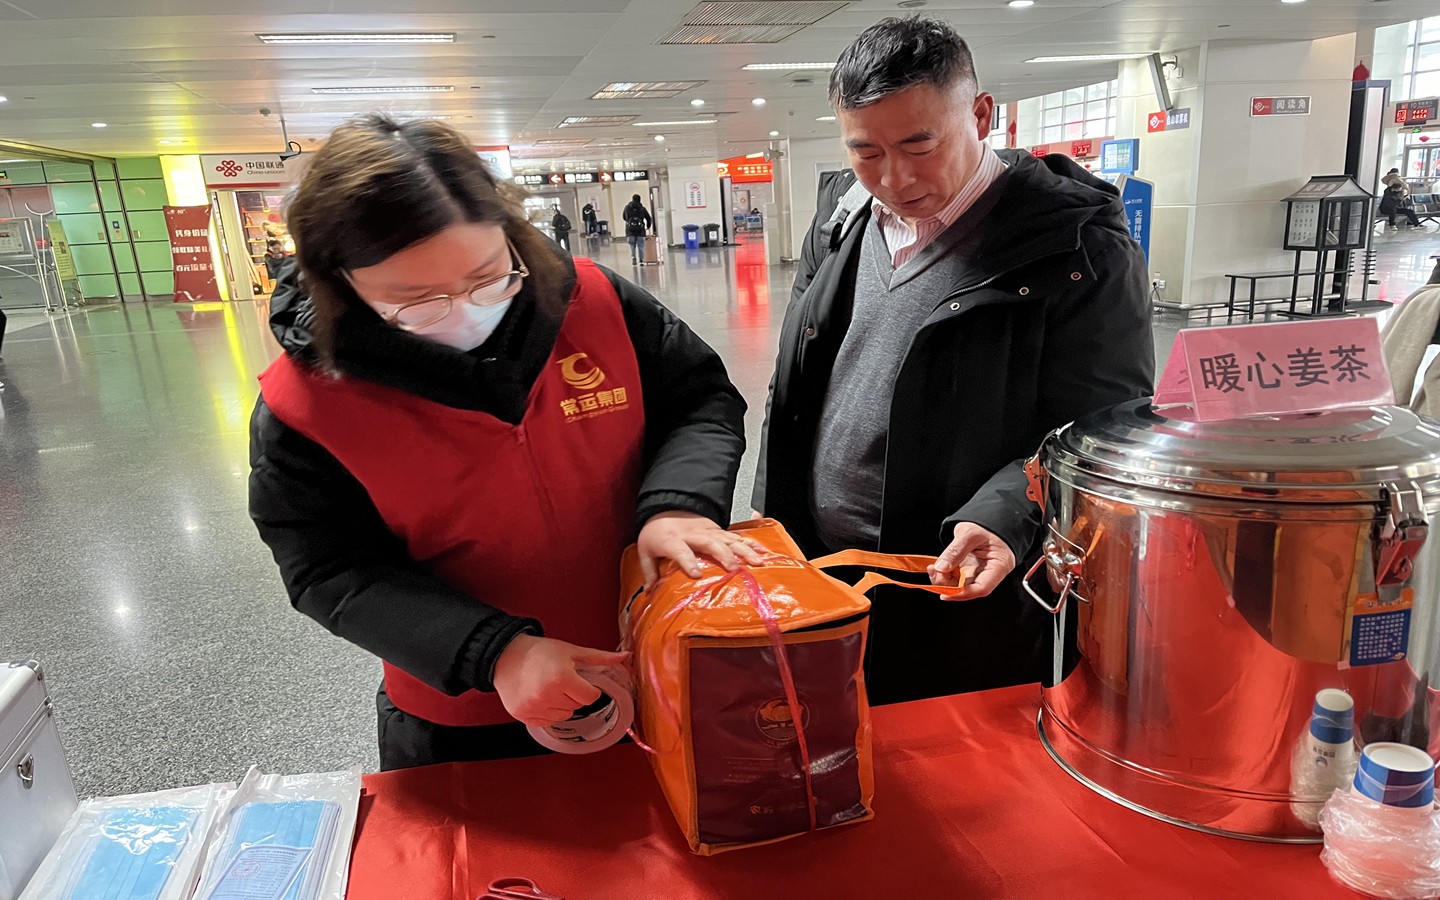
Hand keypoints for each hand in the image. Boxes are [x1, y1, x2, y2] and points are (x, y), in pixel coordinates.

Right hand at [492, 634, 627, 726]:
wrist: (505, 656)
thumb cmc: (539, 652)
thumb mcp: (571, 651)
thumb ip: (600, 658)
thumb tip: (625, 657)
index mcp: (562, 677)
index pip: (590, 696)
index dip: (588, 688)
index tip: (579, 680)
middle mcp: (547, 695)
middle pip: (578, 706)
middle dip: (574, 694)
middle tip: (561, 680)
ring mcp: (535, 708)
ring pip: (564, 716)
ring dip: (562, 705)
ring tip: (549, 687)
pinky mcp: (524, 716)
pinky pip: (548, 722)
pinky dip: (548, 712)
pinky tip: (540, 696)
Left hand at [636, 510, 764, 589]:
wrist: (667, 508)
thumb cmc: (657, 532)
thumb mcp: (646, 551)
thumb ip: (649, 572)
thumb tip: (651, 593)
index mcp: (672, 540)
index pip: (679, 550)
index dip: (687, 561)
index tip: (695, 574)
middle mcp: (693, 534)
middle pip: (710, 542)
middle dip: (724, 555)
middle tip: (734, 569)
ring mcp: (708, 530)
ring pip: (727, 538)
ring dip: (744, 550)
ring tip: (757, 562)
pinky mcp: (718, 530)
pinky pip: (736, 536)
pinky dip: (751, 543)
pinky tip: (763, 551)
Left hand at [929, 523, 1016, 599]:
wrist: (987, 519)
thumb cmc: (986, 524)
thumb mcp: (969, 533)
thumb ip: (955, 551)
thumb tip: (941, 568)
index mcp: (999, 565)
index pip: (982, 588)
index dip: (963, 594)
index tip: (945, 594)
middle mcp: (990, 572)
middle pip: (970, 588)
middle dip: (949, 586)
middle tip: (935, 573)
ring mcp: (980, 571)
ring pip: (961, 585)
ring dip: (945, 581)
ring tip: (933, 568)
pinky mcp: (971, 568)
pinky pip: (957, 577)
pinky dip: (945, 574)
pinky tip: (937, 567)